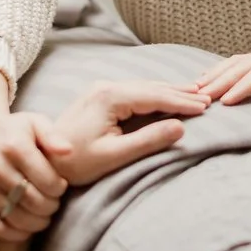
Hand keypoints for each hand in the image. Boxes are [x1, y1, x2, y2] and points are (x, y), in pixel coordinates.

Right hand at [0, 110, 72, 242]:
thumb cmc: (13, 130)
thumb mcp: (35, 123)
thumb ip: (53, 136)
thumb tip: (69, 152)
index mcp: (14, 147)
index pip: (46, 180)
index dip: (59, 188)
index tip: (62, 186)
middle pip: (33, 200)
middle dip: (50, 206)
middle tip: (55, 202)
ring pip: (17, 217)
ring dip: (37, 222)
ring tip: (44, 215)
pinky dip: (16, 233)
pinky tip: (27, 227)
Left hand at [41, 80, 209, 186]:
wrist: (42, 159)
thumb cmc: (76, 163)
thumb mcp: (114, 156)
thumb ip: (148, 141)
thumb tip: (181, 128)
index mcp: (110, 98)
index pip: (155, 96)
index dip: (182, 101)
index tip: (205, 106)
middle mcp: (106, 87)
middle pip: (152, 87)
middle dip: (180, 92)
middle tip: (207, 97)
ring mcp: (102, 89)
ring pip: (144, 87)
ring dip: (169, 91)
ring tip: (194, 93)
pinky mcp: (99, 96)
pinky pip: (135, 91)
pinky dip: (155, 94)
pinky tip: (166, 96)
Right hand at [194, 44, 250, 125]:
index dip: (245, 85)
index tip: (227, 103)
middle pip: (247, 64)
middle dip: (223, 80)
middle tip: (200, 98)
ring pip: (238, 62)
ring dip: (216, 76)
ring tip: (194, 92)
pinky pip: (238, 65)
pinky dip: (219, 73)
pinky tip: (202, 84)